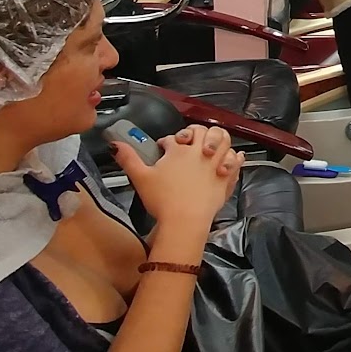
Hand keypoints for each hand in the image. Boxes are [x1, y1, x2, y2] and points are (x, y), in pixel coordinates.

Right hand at [113, 124, 243, 232]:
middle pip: (201, 131)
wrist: (185, 220)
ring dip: (218, 139)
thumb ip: (128, 158)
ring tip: (212, 145)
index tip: (164, 148)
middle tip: (189, 141)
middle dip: (195, 133)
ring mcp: (216, 163)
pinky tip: (233, 158)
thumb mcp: (140, 177)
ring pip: (223, 140)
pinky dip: (235, 158)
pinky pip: (236, 161)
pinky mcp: (227, 177)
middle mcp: (200, 152)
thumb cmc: (163, 199)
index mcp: (179, 150)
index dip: (167, 141)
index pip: (173, 138)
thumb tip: (114, 144)